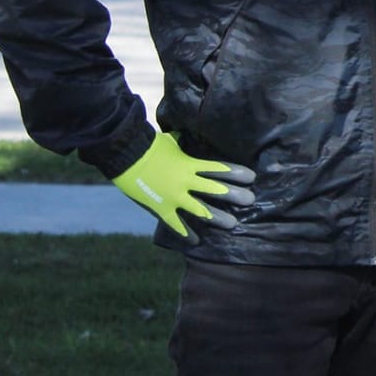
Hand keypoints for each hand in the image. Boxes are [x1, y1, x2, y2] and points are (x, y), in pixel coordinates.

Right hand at [110, 133, 255, 242]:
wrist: (124, 155)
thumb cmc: (148, 145)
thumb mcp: (172, 141)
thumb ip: (184, 145)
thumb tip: (189, 135)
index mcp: (190, 164)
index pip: (219, 169)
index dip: (237, 173)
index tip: (251, 178)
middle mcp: (186, 181)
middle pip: (216, 190)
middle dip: (235, 196)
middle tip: (250, 201)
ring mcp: (173, 196)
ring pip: (201, 210)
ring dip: (217, 218)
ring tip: (233, 224)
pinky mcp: (160, 208)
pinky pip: (176, 224)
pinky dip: (186, 233)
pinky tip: (196, 241)